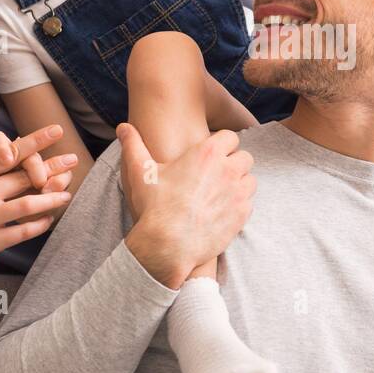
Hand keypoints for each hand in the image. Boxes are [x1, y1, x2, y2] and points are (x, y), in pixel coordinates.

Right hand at [0, 125, 76, 300]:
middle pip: (23, 176)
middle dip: (52, 168)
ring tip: (66, 195)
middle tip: (72, 160)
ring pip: (28, 205)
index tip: (57, 130)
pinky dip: (39, 224)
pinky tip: (49, 219)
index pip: (8, 154)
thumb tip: (19, 153)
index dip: (35, 141)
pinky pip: (22, 231)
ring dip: (51, 199)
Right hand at [115, 122, 255, 289]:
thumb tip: (123, 126)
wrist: (168, 245)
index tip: (213, 155)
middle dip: (234, 163)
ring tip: (222, 192)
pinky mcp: (242, 214)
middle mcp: (227, 169)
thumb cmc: (155, 207)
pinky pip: (250, 202)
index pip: (230, 137)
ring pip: (250, 179)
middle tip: (218, 175)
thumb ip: (134, 145)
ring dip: (240, 183)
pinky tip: (224, 209)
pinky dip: (240, 204)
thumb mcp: (142, 173)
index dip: (222, 145)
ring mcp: (238, 192)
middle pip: (244, 157)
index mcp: (207, 154)